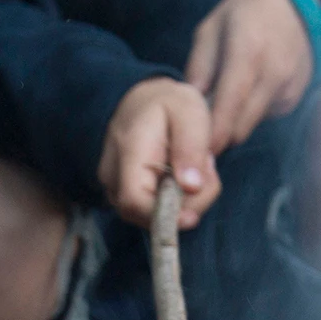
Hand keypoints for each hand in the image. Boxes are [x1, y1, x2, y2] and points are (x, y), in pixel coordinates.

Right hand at [97, 77, 218, 228]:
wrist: (146, 101)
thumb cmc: (170, 103)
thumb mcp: (189, 112)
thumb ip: (191, 148)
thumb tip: (190, 187)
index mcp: (128, 150)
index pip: (134, 201)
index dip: (162, 216)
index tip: (192, 217)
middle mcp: (113, 174)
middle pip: (145, 216)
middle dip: (185, 206)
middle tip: (207, 171)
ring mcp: (114, 188)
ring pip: (150, 218)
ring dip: (183, 203)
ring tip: (196, 167)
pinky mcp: (124, 196)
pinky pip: (151, 213)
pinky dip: (175, 203)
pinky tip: (183, 177)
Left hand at [185, 0, 314, 155]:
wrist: (292, 7)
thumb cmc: (242, 16)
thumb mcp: (210, 30)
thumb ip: (198, 69)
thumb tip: (188, 110)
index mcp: (249, 49)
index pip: (231, 102)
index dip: (214, 132)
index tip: (198, 152)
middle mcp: (273, 71)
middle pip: (241, 125)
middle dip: (219, 136)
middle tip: (198, 138)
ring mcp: (288, 87)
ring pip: (251, 125)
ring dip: (232, 126)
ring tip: (220, 110)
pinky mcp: (293, 98)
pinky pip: (263, 118)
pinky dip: (249, 115)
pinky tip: (246, 95)